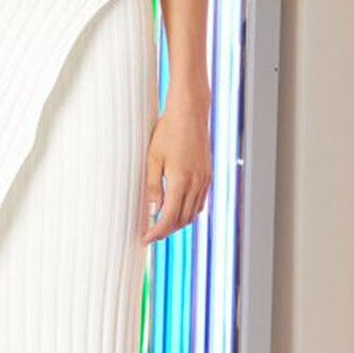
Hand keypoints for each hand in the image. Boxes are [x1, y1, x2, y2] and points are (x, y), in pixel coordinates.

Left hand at [141, 94, 210, 245]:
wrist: (190, 113)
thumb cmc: (168, 132)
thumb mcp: (153, 158)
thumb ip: (153, 186)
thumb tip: (152, 210)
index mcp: (180, 181)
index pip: (169, 218)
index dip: (157, 232)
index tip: (145, 238)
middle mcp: (196, 184)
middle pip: (182, 220)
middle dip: (166, 231)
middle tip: (150, 235)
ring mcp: (204, 180)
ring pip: (192, 213)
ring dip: (177, 223)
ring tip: (161, 226)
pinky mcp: (207, 175)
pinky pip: (200, 202)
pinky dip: (188, 212)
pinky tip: (177, 210)